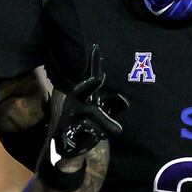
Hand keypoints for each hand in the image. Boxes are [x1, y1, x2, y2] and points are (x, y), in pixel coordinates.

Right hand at [53, 44, 126, 158]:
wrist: (68, 144)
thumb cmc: (86, 123)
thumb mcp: (102, 113)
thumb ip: (113, 105)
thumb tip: (124, 100)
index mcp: (84, 95)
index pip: (89, 77)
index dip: (93, 63)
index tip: (96, 48)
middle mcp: (76, 102)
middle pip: (81, 90)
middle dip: (90, 84)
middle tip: (101, 77)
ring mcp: (72, 115)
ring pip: (90, 114)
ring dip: (105, 122)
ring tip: (119, 131)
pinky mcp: (71, 129)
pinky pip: (88, 130)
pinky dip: (96, 133)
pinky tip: (100, 135)